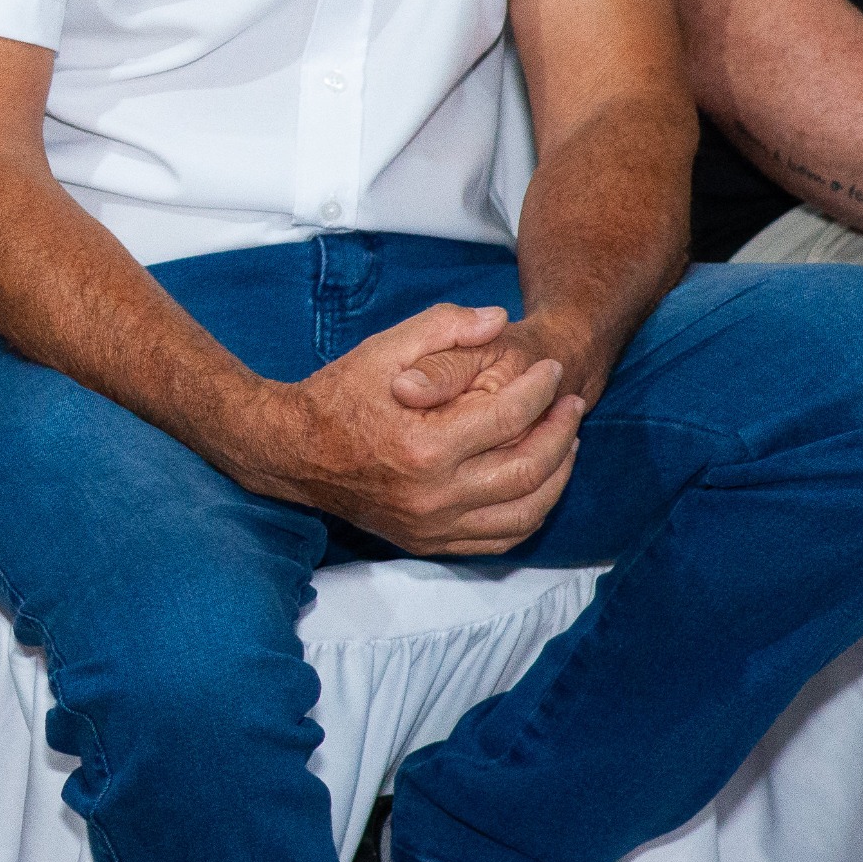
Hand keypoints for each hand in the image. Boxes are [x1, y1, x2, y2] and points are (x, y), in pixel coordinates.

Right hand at [242, 303, 584, 555]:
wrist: (292, 451)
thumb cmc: (338, 395)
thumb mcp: (384, 347)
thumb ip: (443, 327)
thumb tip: (498, 319)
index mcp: (424, 446)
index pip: (509, 418)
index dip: (540, 390)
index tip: (551, 369)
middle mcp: (433, 495)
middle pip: (528, 471)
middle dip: (561, 433)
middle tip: (571, 403)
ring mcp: (432, 526)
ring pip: (524, 512)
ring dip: (557, 476)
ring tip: (567, 442)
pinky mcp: (429, 542)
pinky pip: (500, 539)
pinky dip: (530, 512)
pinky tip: (537, 482)